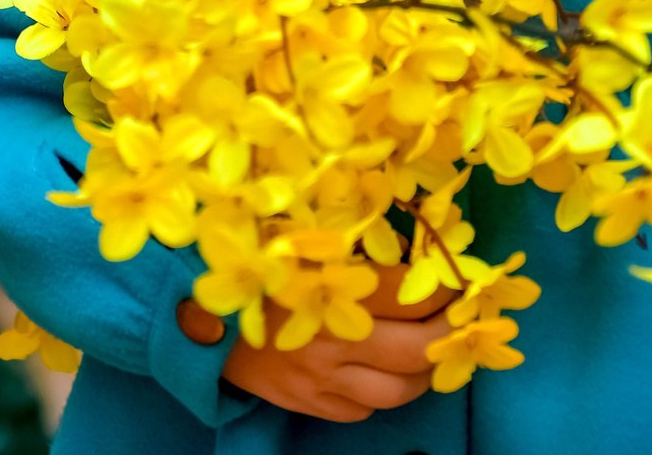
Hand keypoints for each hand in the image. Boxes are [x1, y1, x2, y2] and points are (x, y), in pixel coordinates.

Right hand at [176, 266, 456, 423]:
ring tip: (428, 352)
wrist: (192, 310)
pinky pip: (361, 411)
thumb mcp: (301, 240)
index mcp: (330, 289)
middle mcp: (330, 340)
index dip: (446, 288)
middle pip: (418, 350)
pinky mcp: (306, 403)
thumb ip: (354, 244)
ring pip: (398, 392)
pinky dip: (379, 394)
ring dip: (423, 373)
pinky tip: (378, 372)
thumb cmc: (250, 263)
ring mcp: (319, 379)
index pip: (412, 295)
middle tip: (458, 319)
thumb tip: (415, 248)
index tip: (459, 280)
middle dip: (448, 333)